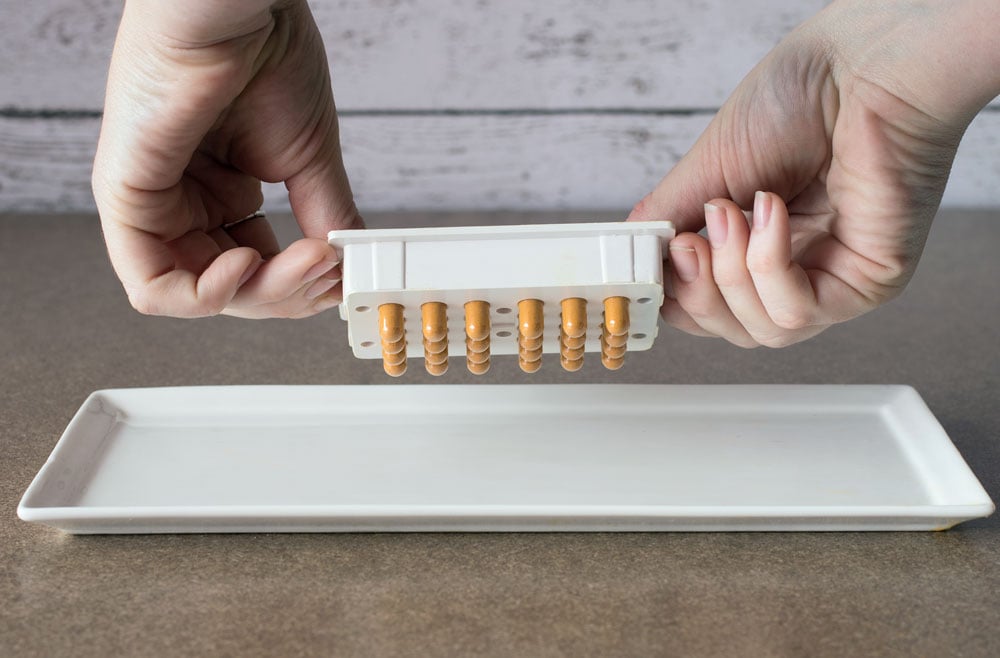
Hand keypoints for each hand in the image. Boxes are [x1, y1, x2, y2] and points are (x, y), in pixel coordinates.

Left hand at [92, 0, 361, 318]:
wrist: (240, 9)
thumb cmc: (265, 58)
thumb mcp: (308, 161)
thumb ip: (326, 220)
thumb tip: (348, 272)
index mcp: (220, 194)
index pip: (256, 272)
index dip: (298, 286)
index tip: (338, 269)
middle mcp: (184, 203)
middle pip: (232, 290)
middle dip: (286, 293)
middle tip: (326, 267)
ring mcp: (154, 204)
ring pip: (196, 293)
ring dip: (257, 294)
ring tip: (300, 263)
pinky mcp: (127, 198)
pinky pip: (152, 283)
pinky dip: (203, 295)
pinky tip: (243, 267)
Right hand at [627, 0, 999, 347]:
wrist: (856, 65)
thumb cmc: (797, 100)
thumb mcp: (708, 171)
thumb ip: (669, 222)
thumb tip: (633, 263)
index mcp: (763, 247)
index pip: (710, 310)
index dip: (677, 298)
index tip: (652, 263)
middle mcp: (803, 269)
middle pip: (733, 331)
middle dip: (698, 292)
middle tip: (687, 241)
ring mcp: (837, 280)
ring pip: (765, 331)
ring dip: (731, 274)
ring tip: (731, 211)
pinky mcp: (871, 282)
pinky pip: (797, 311)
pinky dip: (768, 264)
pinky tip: (770, 211)